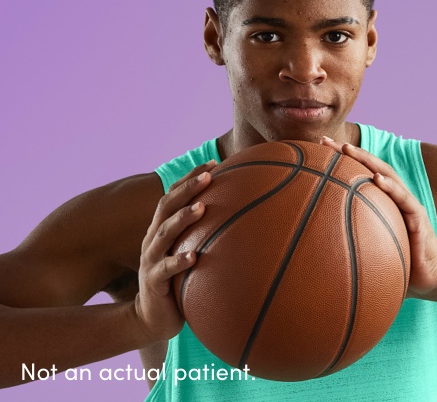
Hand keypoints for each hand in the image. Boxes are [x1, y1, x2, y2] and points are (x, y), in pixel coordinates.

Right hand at [134, 160, 216, 341]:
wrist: (151, 318)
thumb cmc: (176, 280)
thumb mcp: (187, 252)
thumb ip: (202, 235)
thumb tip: (240, 218)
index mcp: (161, 228)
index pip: (174, 195)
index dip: (191, 178)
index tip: (214, 163)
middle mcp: (153, 239)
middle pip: (167, 206)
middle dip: (188, 188)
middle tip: (209, 175)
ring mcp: (151, 259)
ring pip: (164, 233)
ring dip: (183, 218)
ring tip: (202, 207)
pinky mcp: (153, 282)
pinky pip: (165, 270)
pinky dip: (179, 261)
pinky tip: (194, 256)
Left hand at [321, 137, 436, 300]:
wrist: (428, 276)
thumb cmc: (397, 259)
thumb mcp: (368, 245)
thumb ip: (348, 238)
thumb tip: (312, 246)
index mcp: (382, 200)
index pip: (359, 172)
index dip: (340, 159)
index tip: (317, 147)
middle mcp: (394, 197)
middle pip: (370, 166)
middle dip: (347, 151)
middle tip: (326, 141)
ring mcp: (407, 205)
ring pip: (386, 175)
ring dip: (367, 160)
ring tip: (348, 150)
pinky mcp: (419, 218)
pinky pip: (404, 199)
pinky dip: (391, 187)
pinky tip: (377, 180)